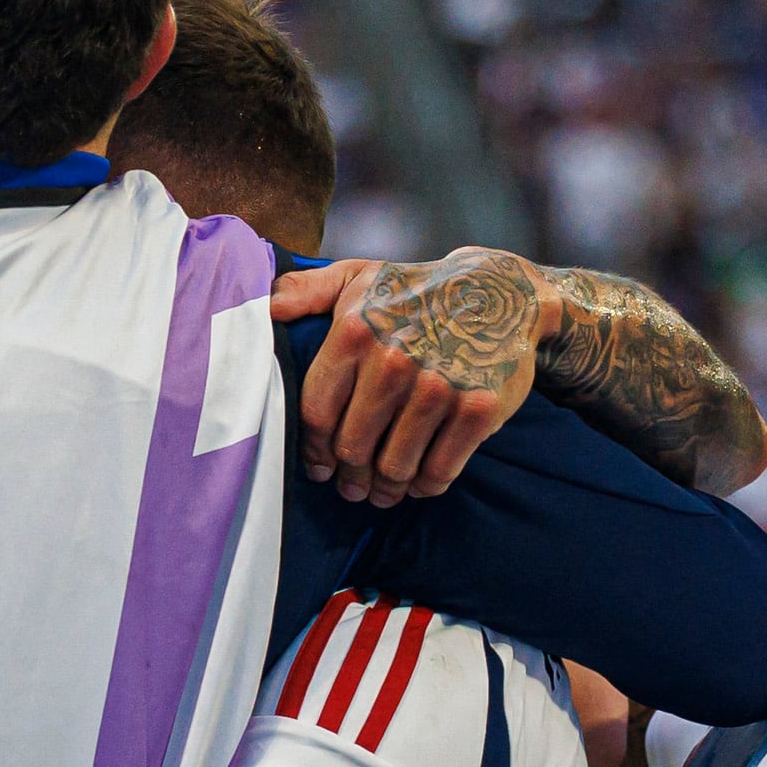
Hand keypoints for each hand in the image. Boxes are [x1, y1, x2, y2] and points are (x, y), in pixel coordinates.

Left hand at [273, 249, 546, 502]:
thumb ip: (308, 291)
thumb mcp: (359, 276)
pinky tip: (419, 483)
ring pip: (395, 466)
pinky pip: (440, 470)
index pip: (317, 413)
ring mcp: (438, 387)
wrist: (499, 291)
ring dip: (386, 488)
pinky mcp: (477, 409)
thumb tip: (266, 308)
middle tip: (352, 486)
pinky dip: (425, 485)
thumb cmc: (416, 291)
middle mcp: (393, 362)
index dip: (314, 450)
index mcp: (354, 332)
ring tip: (383, 491)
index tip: (318, 468)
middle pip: (354, 447)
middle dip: (349, 475)